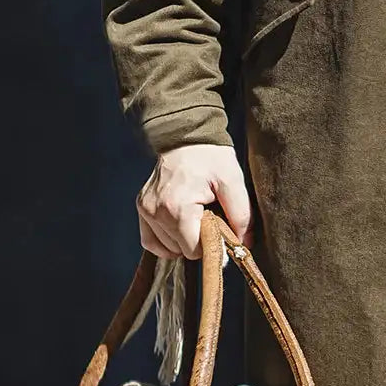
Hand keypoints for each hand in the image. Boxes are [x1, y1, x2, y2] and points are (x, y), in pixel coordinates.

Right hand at [137, 144, 252, 259]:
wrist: (186, 135)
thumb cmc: (211, 157)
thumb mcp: (233, 181)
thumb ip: (241, 215)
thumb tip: (244, 245)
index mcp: (178, 207)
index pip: (194, 250)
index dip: (212, 245)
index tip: (222, 231)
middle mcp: (156, 211)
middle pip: (181, 250)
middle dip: (199, 240)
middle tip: (211, 218)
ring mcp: (145, 210)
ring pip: (167, 248)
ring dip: (184, 240)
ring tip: (196, 216)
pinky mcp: (141, 207)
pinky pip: (150, 241)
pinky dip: (166, 242)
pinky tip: (181, 229)